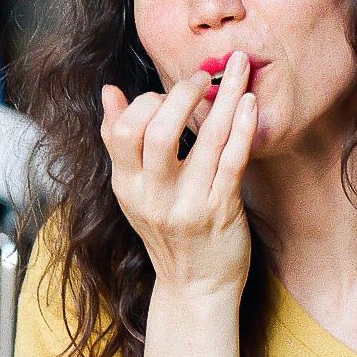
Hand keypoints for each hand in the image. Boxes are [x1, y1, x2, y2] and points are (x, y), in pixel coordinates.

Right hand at [100, 51, 259, 300]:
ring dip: (224, 97)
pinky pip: (233, 161)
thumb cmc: (167, 232)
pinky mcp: (221, 211)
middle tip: (200, 78)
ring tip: (236, 68)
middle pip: (157, 131)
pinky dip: (242, 127)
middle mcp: (153, 196)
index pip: (122, 130)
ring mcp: (188, 205)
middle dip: (181, 94)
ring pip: (205, 140)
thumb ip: (119, 141)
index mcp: (127, 186)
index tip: (165, 93)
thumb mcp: (134, 191)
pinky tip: (248, 102)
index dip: (144, 102)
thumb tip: (108, 91)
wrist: (196, 289)